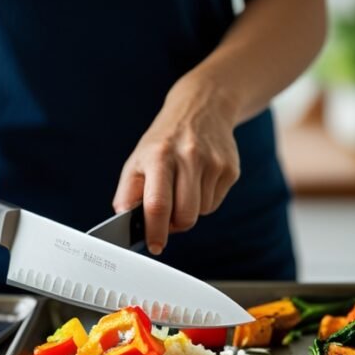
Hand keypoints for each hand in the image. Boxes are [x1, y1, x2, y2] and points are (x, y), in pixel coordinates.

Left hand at [113, 79, 240, 254]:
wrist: (203, 108)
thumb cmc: (165, 141)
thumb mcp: (138, 159)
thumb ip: (128, 192)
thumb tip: (124, 221)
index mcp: (159, 155)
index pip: (158, 204)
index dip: (155, 231)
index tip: (155, 246)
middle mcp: (188, 157)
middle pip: (185, 216)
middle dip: (175, 225)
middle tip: (166, 217)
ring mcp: (213, 163)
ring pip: (201, 213)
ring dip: (189, 210)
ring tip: (183, 187)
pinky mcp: (231, 169)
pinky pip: (214, 203)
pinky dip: (204, 200)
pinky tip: (199, 180)